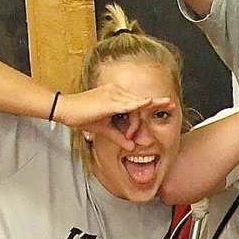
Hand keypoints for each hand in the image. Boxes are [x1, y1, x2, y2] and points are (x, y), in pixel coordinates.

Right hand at [58, 86, 176, 151]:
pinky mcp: (109, 100)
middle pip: (140, 101)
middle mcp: (116, 92)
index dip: (152, 102)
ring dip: (143, 116)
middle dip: (157, 102)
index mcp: (115, 96)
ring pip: (135, 105)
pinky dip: (139, 104)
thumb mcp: (104, 129)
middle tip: (172, 103)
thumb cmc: (81, 117)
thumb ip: (119, 137)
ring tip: (157, 114)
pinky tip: (149, 103)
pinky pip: (127, 104)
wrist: (65, 110)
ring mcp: (113, 94)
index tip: (166, 103)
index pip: (137, 100)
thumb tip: (131, 147)